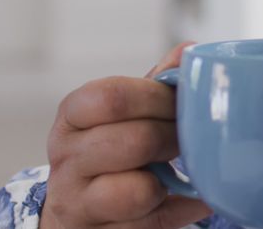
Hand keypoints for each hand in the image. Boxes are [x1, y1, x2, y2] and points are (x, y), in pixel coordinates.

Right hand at [40, 44, 210, 228]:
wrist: (73, 208)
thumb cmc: (105, 151)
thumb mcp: (117, 114)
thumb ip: (152, 84)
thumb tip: (187, 51)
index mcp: (72, 117)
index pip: (112, 97)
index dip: (157, 97)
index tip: (179, 100)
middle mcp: (67, 159)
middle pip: (133, 141)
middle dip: (172, 137)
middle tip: (186, 135)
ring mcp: (79, 202)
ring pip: (138, 190)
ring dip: (170, 178)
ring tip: (176, 167)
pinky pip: (155, 223)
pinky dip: (186, 207)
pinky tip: (194, 195)